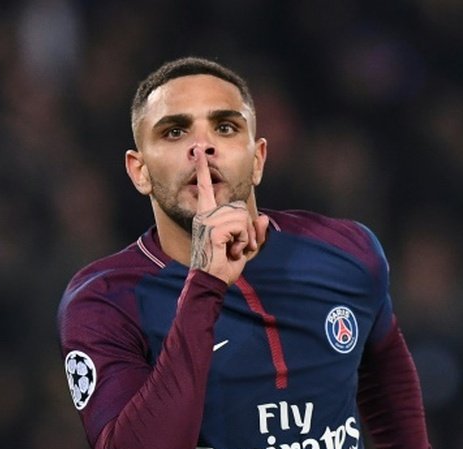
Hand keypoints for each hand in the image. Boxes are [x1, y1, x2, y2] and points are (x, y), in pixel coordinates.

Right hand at [190, 148, 266, 284]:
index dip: (202, 170)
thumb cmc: (223, 266)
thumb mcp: (243, 248)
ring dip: (245, 237)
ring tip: (233, 250)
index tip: (199, 152)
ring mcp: (208, 221)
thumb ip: (254, 232)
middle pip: (239, 208)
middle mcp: (205, 215)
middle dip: (246, 229)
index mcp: (207, 216)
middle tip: (237, 247)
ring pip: (242, 216)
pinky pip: (241, 226)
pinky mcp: (214, 229)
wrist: (211, 282)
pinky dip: (243, 241)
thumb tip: (263, 218)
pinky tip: (232, 251)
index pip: (205, 188)